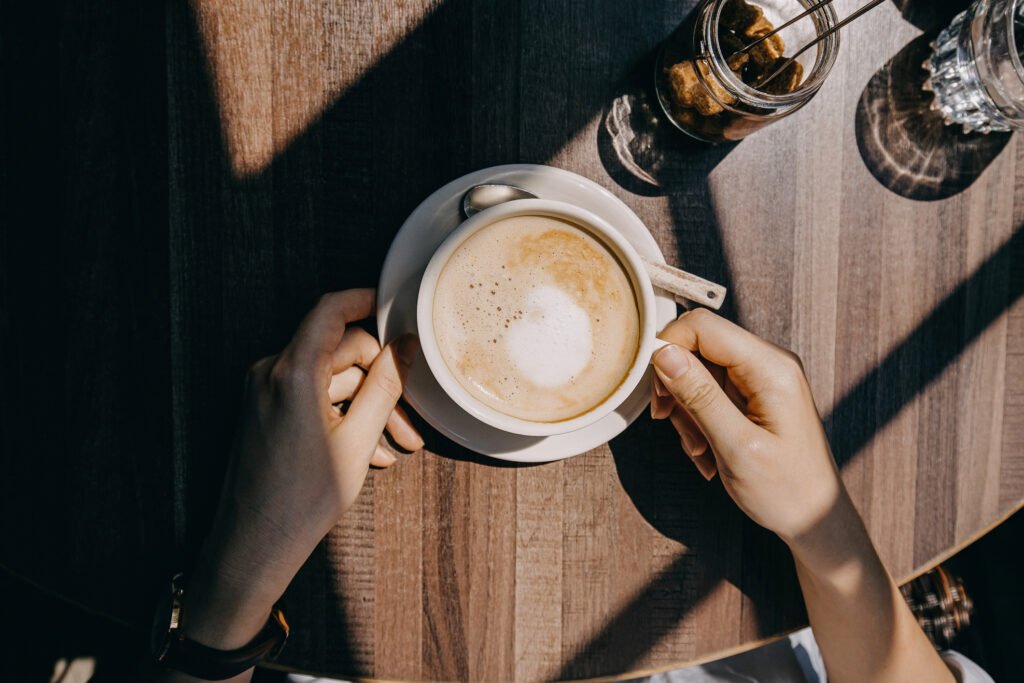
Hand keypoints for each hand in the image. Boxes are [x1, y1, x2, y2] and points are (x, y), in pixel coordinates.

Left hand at [182, 289, 421, 651]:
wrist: (252, 545)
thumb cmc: (302, 500)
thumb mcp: (356, 441)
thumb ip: (384, 387)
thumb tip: (404, 347)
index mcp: (292, 373)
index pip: (330, 311)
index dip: (364, 300)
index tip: (393, 305)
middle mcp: (271, 373)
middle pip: (338, 351)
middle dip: (379, 380)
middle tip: (410, 419)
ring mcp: (264, 392)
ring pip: (329, 380)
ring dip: (366, 405)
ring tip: (398, 444)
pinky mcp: (264, 411)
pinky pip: (312, 398)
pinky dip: (342, 415)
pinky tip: (370, 451)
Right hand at [650, 309, 840, 543]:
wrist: (815, 519)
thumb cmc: (786, 490)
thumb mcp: (736, 447)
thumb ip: (699, 395)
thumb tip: (664, 353)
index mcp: (771, 368)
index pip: (702, 327)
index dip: (668, 350)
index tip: (657, 393)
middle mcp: (768, 363)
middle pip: (696, 349)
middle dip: (677, 389)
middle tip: (673, 426)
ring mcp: (760, 379)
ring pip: (697, 374)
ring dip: (686, 412)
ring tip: (700, 449)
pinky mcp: (753, 395)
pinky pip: (709, 393)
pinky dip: (698, 421)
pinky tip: (708, 451)